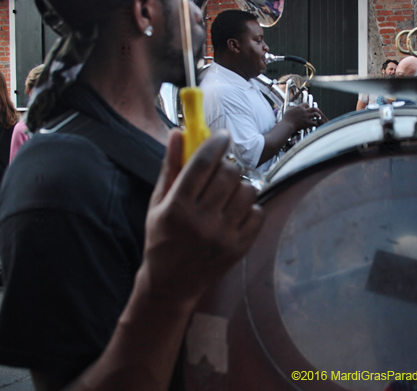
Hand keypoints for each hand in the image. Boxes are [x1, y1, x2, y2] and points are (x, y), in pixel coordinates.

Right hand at [143, 130, 262, 302]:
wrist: (170, 285)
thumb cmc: (161, 238)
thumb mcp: (157, 203)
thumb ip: (170, 166)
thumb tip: (178, 132)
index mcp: (177, 207)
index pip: (203, 162)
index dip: (216, 142)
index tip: (223, 135)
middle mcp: (202, 221)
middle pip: (229, 174)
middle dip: (228, 165)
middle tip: (222, 170)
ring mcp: (223, 236)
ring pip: (247, 191)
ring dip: (240, 186)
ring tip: (228, 193)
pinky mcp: (239, 248)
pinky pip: (258, 213)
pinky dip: (250, 207)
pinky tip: (235, 212)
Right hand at [283, 104, 326, 131]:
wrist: (287, 124)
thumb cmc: (286, 118)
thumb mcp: (288, 110)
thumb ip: (292, 108)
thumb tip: (293, 107)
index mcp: (299, 107)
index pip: (305, 104)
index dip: (307, 105)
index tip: (308, 106)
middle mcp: (304, 111)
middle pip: (312, 108)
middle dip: (315, 109)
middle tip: (317, 109)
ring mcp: (306, 117)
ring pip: (315, 114)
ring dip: (317, 115)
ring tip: (319, 116)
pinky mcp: (307, 123)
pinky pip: (313, 122)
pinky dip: (314, 123)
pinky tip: (315, 124)